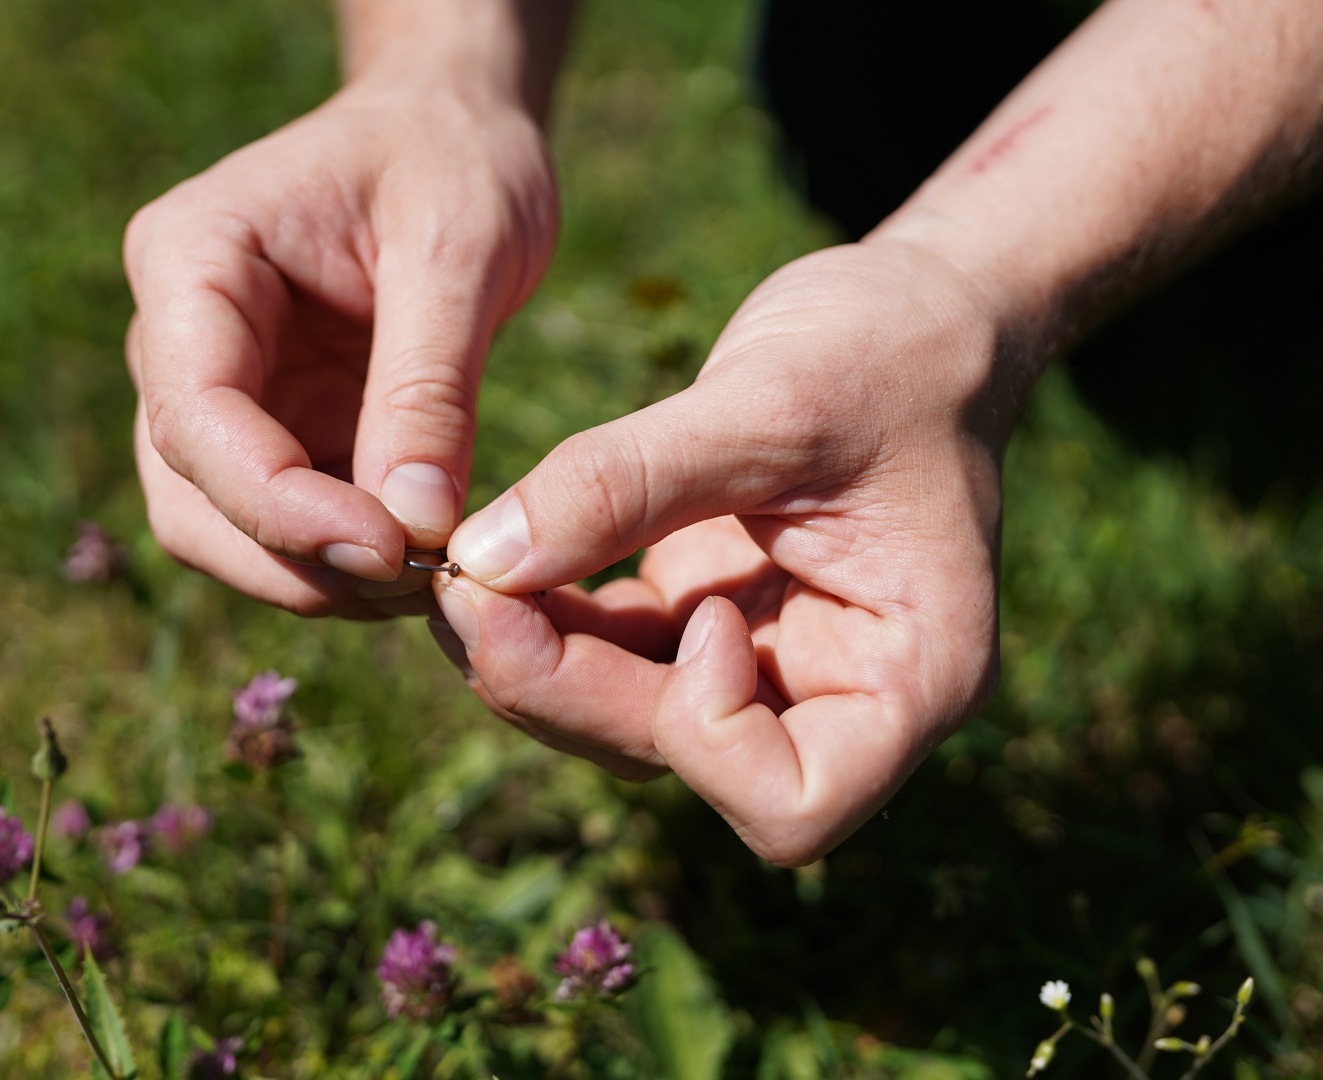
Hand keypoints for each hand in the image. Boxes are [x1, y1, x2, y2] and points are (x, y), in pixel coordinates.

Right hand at [123, 76, 557, 617]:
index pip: (196, 415)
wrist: (451, 132)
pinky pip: (286, 528)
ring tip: (431, 581)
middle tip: (419, 585)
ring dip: (319, 579)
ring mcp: (220, 394)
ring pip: (226, 531)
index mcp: (191, 261)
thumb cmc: (450, 159)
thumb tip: (414, 529)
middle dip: (294, 561)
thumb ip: (428, 387)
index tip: (389, 550)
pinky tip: (426, 565)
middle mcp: (178, 338)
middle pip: (191, 497)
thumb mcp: (459, 248)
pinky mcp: (275, 433)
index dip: (279, 505)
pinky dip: (347, 565)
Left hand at [429, 239, 1011, 863]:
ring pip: (624, 717)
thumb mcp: (769, 402)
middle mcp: (838, 697)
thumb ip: (625, 483)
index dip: (706, 733)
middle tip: (465, 593)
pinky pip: (609, 653)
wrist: (917, 309)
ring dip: (535, 658)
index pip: (793, 804)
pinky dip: (546, 617)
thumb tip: (477, 562)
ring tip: (460, 572)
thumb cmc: (889, 348)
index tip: (695, 609)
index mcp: (914, 676)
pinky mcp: (707, 622)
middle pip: (679, 758)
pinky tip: (490, 560)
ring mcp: (766, 665)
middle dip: (567, 686)